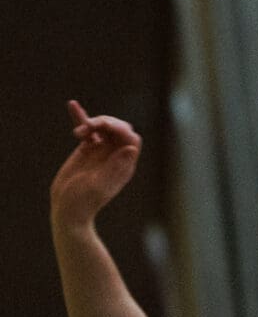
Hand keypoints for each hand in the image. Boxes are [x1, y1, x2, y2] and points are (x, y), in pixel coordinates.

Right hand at [50, 101, 141, 227]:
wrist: (67, 210)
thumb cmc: (83, 202)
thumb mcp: (98, 186)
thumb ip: (114, 167)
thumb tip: (131, 148)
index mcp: (123, 165)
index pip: (130, 139)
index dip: (120, 128)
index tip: (103, 127)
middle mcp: (115, 156)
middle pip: (118, 129)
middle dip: (105, 123)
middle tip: (88, 128)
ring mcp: (102, 152)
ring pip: (103, 128)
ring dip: (91, 122)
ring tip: (78, 133)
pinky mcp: (87, 150)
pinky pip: (87, 131)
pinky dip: (81, 118)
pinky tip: (73, 106)